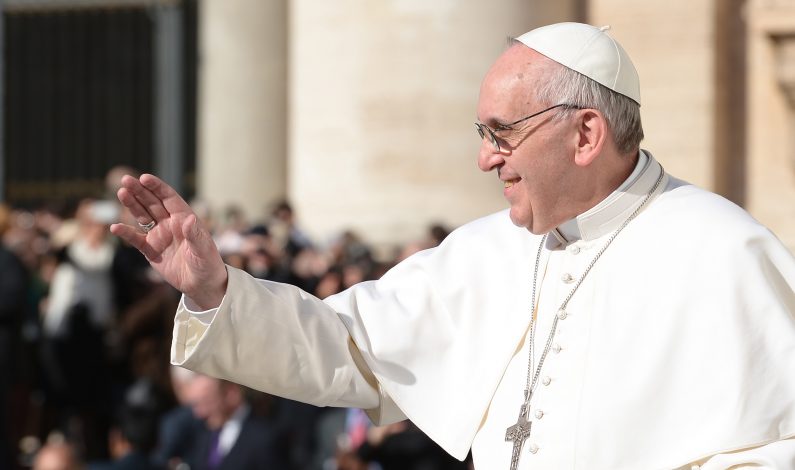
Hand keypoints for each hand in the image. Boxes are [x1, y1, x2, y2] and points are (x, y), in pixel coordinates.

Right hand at [109, 174, 226, 308]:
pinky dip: (126, 233)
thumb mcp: (203, 249)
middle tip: (126, 179)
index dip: (157, 187)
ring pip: (142, 216)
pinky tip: (115, 227)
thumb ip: (195, 235)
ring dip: (131, 205)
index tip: (144, 178)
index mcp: (184, 218)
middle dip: (140, 191)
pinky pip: (136, 239)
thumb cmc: (207, 263)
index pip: (169, 198)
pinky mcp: (151, 250)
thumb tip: (189, 219)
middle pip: (152, 203)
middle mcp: (170, 223)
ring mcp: (159, 235)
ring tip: (121, 193)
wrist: (202, 284)